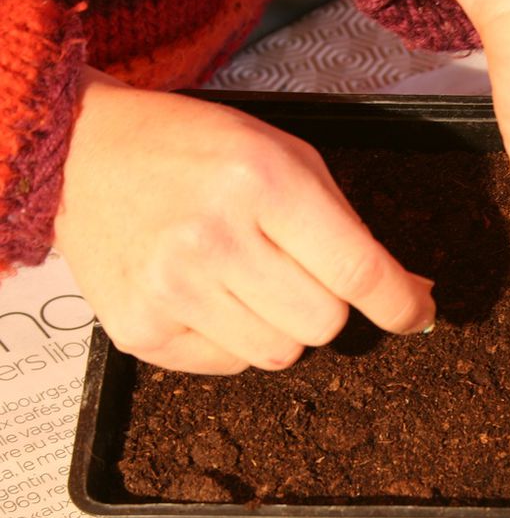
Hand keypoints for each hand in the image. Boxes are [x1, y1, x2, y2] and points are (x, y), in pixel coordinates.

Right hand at [54, 68, 434, 373]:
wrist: (83, 154)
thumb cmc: (196, 151)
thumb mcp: (285, 157)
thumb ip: (349, 226)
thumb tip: (412, 293)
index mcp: (263, 182)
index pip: (359, 271)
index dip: (402, 303)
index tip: (418, 311)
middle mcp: (214, 238)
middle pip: (324, 323)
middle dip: (329, 304)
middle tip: (297, 270)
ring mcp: (170, 290)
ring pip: (282, 354)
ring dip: (282, 325)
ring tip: (246, 278)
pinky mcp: (140, 331)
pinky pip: (231, 365)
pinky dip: (236, 339)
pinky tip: (208, 294)